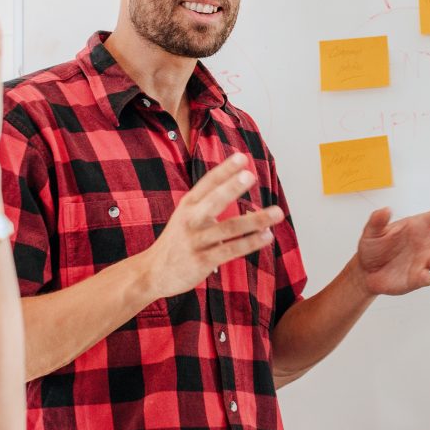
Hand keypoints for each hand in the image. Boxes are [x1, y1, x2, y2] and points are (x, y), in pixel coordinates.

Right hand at [136, 154, 283, 299]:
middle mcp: (191, 220)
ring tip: (277, 212)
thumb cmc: (177, 241)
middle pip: (214, 201)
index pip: (207, 183)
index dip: (224, 170)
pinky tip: (267, 236)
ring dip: (255, 220)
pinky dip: (250, 243)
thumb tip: (238, 182)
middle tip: (250, 176)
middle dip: (232, 188)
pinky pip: (230, 251)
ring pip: (229, 228)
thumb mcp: (186, 215)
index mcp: (188, 205)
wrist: (153, 272)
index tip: (241, 158)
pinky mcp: (202, 261)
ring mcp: (196, 241)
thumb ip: (209, 202)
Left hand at [355, 199, 429, 295]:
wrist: (366, 272)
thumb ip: (377, 221)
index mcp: (418, 226)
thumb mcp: (371, 232)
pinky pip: (429, 277)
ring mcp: (424, 261)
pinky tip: (423, 275)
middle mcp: (426, 243)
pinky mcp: (419, 278)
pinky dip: (427, 276)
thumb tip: (385, 210)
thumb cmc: (372, 247)